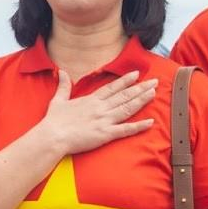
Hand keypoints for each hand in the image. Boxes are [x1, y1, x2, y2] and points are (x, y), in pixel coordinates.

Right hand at [40, 70, 156, 155]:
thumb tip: (62, 72)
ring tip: (154, 93)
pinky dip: (139, 126)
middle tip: (154, 81)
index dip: (125, 80)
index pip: (112, 87)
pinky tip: (150, 122)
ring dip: (142, 100)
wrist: (52, 136)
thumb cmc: (54, 121)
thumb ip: (63, 86)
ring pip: (128, 108)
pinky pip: (126, 130)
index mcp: (91, 100)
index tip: (137, 74)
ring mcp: (104, 120)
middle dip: (140, 88)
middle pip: (124, 96)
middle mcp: (101, 107)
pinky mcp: (106, 134)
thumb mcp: (58, 100)